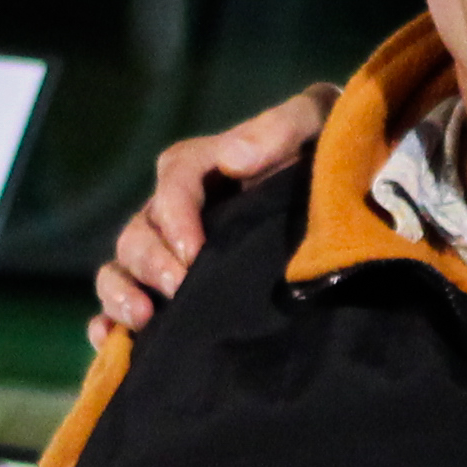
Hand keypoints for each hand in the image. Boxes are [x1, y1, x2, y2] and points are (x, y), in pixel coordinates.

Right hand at [91, 80, 336, 337]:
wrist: (357, 200)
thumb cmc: (327, 153)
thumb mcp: (317, 123)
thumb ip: (282, 127)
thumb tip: (234, 159)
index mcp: (204, 166)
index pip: (174, 180)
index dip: (176, 214)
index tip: (195, 250)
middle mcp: (176, 211)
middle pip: (139, 231)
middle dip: (151, 262)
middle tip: (179, 288)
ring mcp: (171, 254)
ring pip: (122, 269)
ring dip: (121, 293)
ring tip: (143, 319)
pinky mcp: (172, 293)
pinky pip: (124, 309)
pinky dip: (109, 325)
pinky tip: (111, 343)